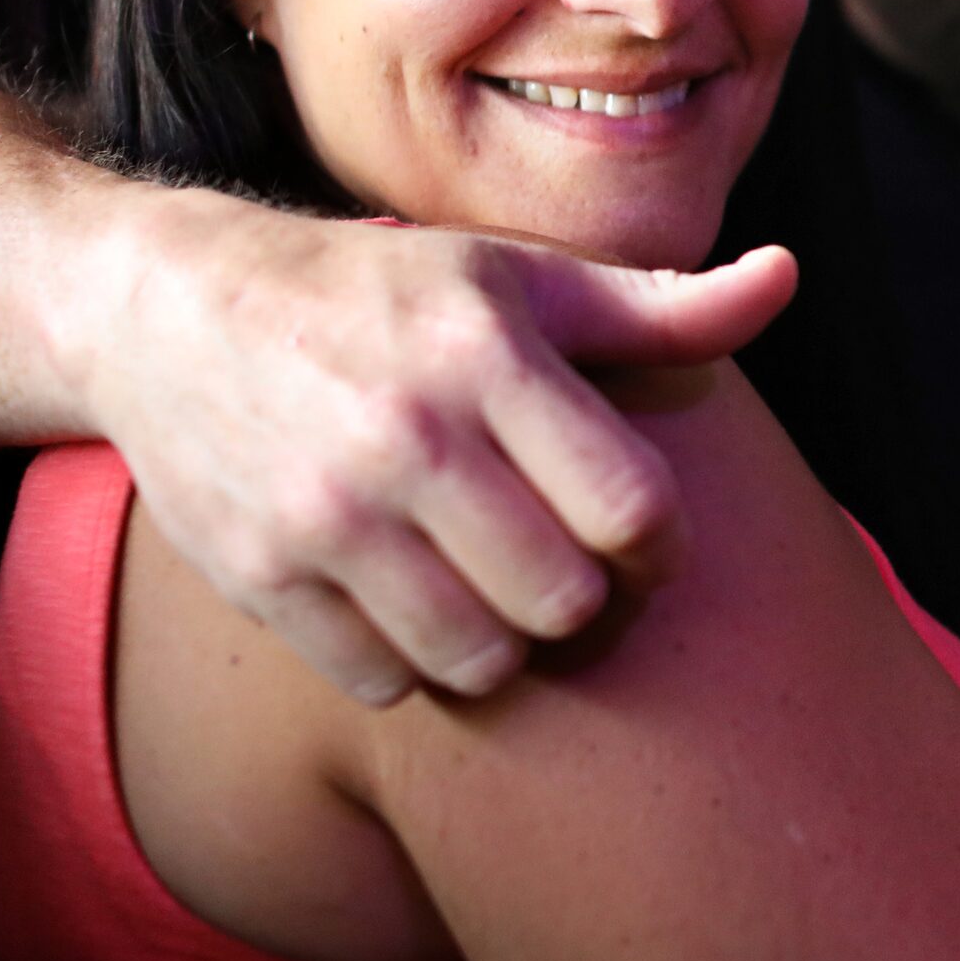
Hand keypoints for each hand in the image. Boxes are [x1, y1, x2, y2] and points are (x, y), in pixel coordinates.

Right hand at [71, 189, 796, 704]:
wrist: (170, 308)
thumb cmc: (386, 296)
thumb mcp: (524, 280)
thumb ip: (663, 309)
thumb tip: (789, 277)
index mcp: (486, 356)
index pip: (631, 509)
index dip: (660, 545)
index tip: (643, 537)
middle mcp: (405, 437)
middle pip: (565, 603)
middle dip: (583, 598)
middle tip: (565, 567)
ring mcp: (324, 515)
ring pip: (480, 662)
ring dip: (503, 642)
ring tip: (490, 588)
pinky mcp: (258, 576)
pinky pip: (385, 683)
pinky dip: (410, 663)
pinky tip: (406, 600)